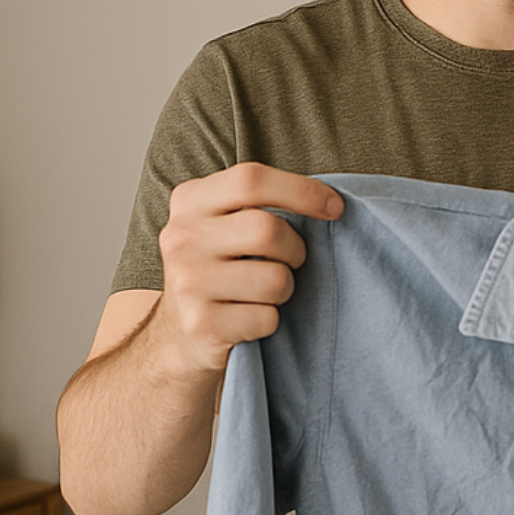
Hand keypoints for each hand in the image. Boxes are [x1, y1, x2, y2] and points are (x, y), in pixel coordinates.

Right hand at [149, 163, 342, 375]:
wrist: (179, 335)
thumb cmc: (218, 270)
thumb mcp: (222, 223)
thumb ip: (259, 203)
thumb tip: (331, 202)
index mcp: (189, 201)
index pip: (251, 180)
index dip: (301, 191)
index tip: (334, 208)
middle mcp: (181, 238)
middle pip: (267, 230)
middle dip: (295, 250)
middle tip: (289, 261)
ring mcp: (187, 282)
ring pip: (274, 279)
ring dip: (284, 290)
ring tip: (262, 293)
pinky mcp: (201, 324)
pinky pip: (267, 318)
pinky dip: (270, 321)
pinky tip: (248, 319)